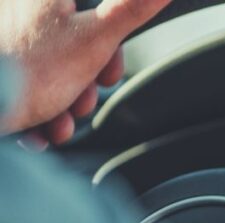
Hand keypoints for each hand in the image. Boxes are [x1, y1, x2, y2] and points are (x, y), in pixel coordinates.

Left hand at [0, 0, 171, 144]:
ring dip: (61, 106)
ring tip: (57, 123)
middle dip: (82, 85)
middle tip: (81, 101)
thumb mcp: (96, 40)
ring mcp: (4, 41)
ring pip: (44, 72)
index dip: (108, 47)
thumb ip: (132, 7)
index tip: (107, 73)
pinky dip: (32, 113)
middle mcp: (17, 13)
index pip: (92, 14)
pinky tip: (36, 130)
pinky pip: (19, 90)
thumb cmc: (27, 71)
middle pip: (67, 45)